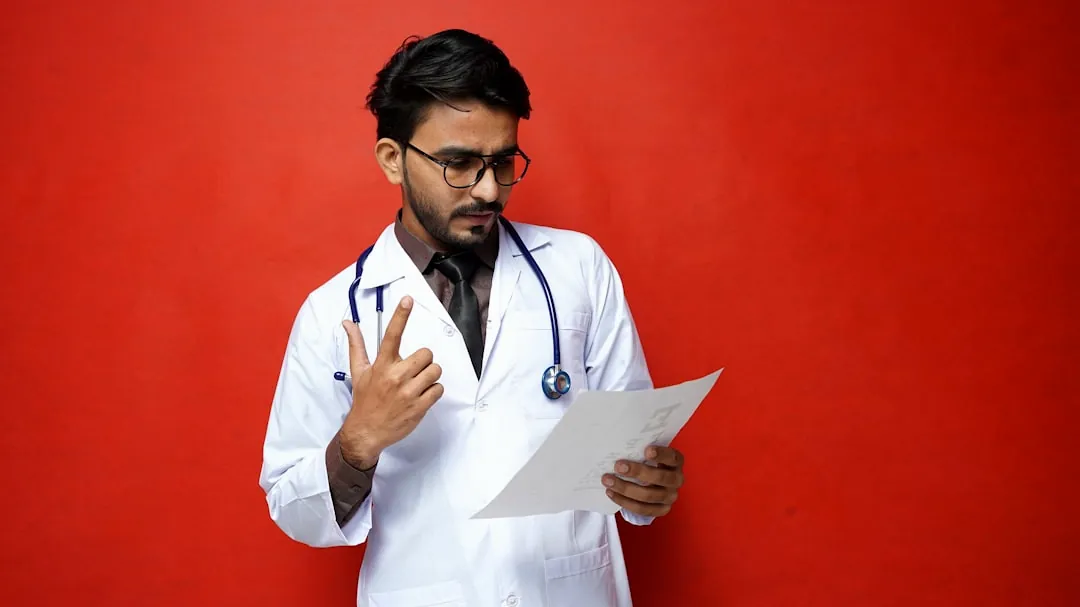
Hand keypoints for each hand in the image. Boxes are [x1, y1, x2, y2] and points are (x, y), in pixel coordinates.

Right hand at [337, 296, 443, 468]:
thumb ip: (357, 345)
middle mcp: (395, 376)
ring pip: (435, 371)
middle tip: (413, 370)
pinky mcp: (419, 407)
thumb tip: (348, 323)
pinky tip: (420, 396)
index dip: (400, 316)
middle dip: (423, 361)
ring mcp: (408, 392)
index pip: (392, 335)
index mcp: (381, 365)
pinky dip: (433, 392)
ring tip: (416, 384)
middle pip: (426, 354)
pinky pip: (438, 389)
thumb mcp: (359, 371)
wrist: (366, 432)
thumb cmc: (364, 400)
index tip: (408, 300)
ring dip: (429, 376)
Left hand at [602, 445, 684, 517]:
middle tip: (618, 466)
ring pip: (649, 496)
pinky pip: (643, 509)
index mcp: (676, 462)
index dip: (661, 454)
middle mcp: (676, 480)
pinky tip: (612, 493)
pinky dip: (625, 502)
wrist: (652, 482)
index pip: (672, 457)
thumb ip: (640, 451)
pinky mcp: (661, 510)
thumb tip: (618, 445)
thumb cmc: (648, 462)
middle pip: (660, 478)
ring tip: (609, 481)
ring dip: (626, 489)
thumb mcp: (648, 454)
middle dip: (638, 472)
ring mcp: (670, 497)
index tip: (647, 450)